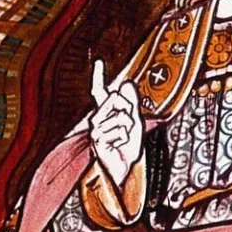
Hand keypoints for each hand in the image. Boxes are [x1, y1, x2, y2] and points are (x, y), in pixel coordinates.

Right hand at [88, 58, 142, 189]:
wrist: (122, 168)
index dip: (98, 76)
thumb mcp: (134, 122)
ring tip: (122, 140)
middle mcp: (98, 118)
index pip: (100, 91)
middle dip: (128, 109)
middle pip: (115, 98)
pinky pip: (120, 130)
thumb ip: (131, 103)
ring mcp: (96, 128)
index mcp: (106, 112)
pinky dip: (124, 138)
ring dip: (128, 129)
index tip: (99, 63)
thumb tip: (126, 84)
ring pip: (121, 116)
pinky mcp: (98, 139)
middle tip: (128, 126)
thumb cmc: (126, 147)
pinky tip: (117, 146)